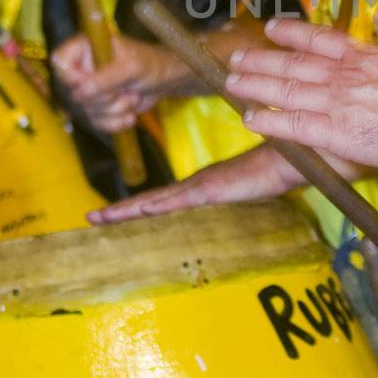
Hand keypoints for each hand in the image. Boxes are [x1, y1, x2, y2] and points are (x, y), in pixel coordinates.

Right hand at [52, 33, 184, 131]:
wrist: (165, 82)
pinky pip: (98, 122)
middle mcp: (84, 68)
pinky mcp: (99, 107)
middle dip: (106, 97)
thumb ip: (107, 78)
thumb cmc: (151, 64)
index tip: (90, 83)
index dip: (72, 77)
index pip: (60, 61)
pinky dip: (116, 122)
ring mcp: (91, 89)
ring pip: (89, 111)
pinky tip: (131, 115)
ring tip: (133, 96)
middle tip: (125, 88)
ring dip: (116, 109)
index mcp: (86, 48)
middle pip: (76, 93)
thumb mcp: (132, 67)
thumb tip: (81, 91)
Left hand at [87, 143, 302, 224]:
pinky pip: (174, 203)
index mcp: (201, 186)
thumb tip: (228, 208)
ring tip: (98, 218)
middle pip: (149, 202)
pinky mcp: (208, 190)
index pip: (162, 200)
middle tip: (91, 218)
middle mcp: (193, 185)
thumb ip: (234, 197)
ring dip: (124, 212)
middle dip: (119, 211)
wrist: (285, 159)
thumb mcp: (246, 191)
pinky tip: (135, 212)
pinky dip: (151, 208)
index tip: (112, 214)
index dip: (136, 208)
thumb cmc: (271, 172)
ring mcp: (199, 187)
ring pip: (153, 203)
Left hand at [225, 15, 377, 173]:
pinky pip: (296, 127)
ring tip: (232, 83)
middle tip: (235, 58)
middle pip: (293, 65)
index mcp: (366, 55)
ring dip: (256, 87)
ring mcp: (339, 105)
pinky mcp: (340, 135)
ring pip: (287, 93)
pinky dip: (271, 123)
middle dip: (261, 60)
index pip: (320, 39)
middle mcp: (346, 76)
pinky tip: (250, 119)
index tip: (272, 28)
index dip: (293, 34)